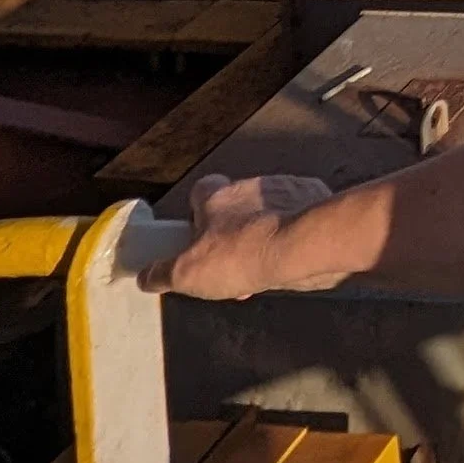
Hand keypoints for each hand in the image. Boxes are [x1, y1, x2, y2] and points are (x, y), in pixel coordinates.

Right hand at [139, 174, 333, 299]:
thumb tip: (147, 277)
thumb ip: (164, 274)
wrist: (306, 245)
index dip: (197, 215)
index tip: (198, 240)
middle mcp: (252, 185)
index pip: (200, 192)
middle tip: (233, 265)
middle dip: (234, 235)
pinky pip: (299, 220)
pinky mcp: (317, 202)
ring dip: (265, 238)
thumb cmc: (243, 254)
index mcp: (217, 195)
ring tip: (262, 271)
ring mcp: (288, 190)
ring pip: (270, 215)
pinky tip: (290, 263)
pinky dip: (294, 238)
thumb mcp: (188, 274)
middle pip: (237, 207)